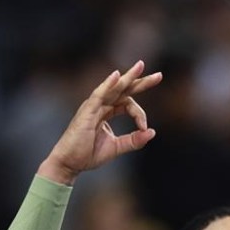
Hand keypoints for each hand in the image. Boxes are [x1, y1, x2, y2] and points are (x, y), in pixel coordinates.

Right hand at [39, 60, 162, 184]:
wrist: (70, 164)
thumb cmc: (88, 154)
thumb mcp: (117, 147)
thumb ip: (134, 140)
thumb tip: (151, 132)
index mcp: (106, 112)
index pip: (128, 103)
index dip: (140, 114)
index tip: (144, 127)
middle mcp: (100, 106)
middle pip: (123, 89)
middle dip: (140, 81)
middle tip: (159, 75)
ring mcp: (93, 107)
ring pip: (113, 88)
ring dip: (128, 77)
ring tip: (141, 66)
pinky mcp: (86, 112)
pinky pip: (98, 95)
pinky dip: (108, 85)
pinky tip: (117, 76)